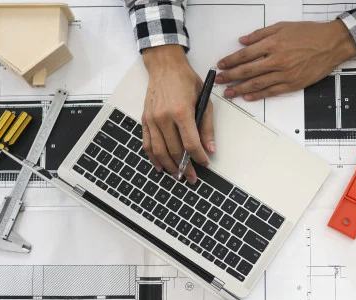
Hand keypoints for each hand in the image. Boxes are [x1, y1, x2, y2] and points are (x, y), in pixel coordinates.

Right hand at [141, 45, 214, 182]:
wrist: (164, 66)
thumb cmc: (186, 81)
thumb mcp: (204, 100)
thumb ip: (207, 126)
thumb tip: (210, 148)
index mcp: (181, 112)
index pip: (191, 143)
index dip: (199, 157)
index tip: (205, 164)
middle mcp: (164, 117)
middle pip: (175, 151)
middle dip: (185, 167)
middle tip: (192, 177)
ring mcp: (152, 119)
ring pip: (159, 151)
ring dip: (169, 167)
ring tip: (178, 176)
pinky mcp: (145, 120)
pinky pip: (147, 144)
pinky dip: (153, 158)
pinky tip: (160, 166)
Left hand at [215, 20, 355, 100]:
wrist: (331, 44)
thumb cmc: (309, 34)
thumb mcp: (283, 27)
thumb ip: (261, 34)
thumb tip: (243, 41)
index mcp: (273, 44)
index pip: (245, 55)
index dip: (231, 61)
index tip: (221, 65)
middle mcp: (277, 60)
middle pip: (248, 71)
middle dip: (231, 77)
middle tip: (219, 81)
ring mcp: (285, 74)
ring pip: (257, 84)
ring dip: (240, 89)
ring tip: (229, 93)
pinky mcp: (293, 84)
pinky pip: (271, 91)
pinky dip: (258, 95)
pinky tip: (248, 97)